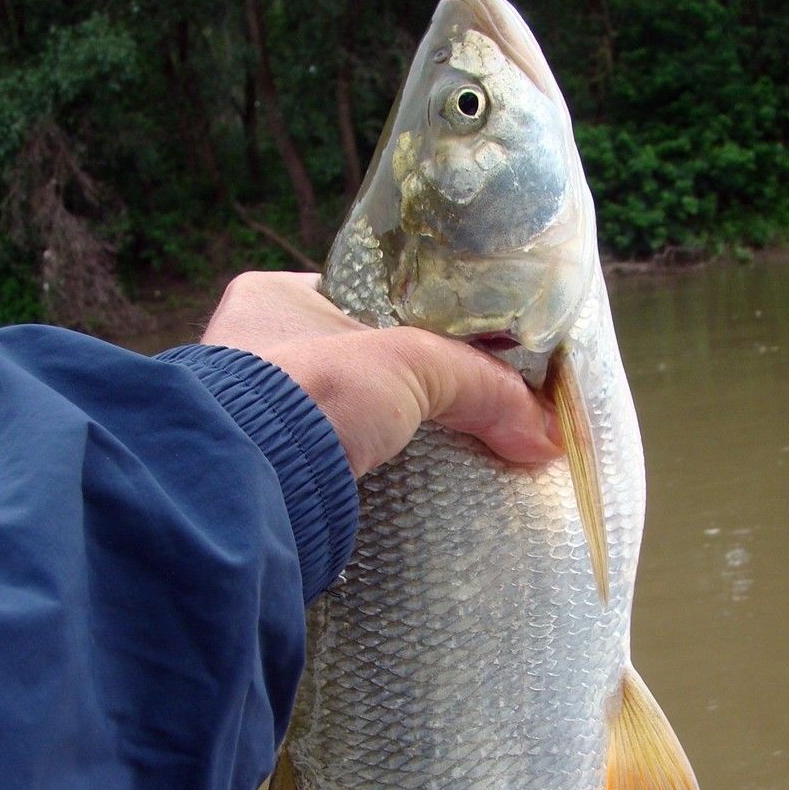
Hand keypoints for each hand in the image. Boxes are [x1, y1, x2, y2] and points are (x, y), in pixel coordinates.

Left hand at [201, 271, 561, 476]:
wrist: (244, 483)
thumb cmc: (310, 392)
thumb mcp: (412, 366)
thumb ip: (481, 384)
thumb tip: (544, 429)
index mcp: (273, 299)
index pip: (364, 302)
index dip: (416, 323)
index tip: (463, 350)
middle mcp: (253, 351)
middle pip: (357, 366)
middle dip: (404, 392)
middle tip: (460, 410)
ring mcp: (253, 416)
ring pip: (341, 422)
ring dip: (384, 441)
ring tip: (440, 456)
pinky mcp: (266, 475)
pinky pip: (330, 468)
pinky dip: (365, 480)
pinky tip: (400, 491)